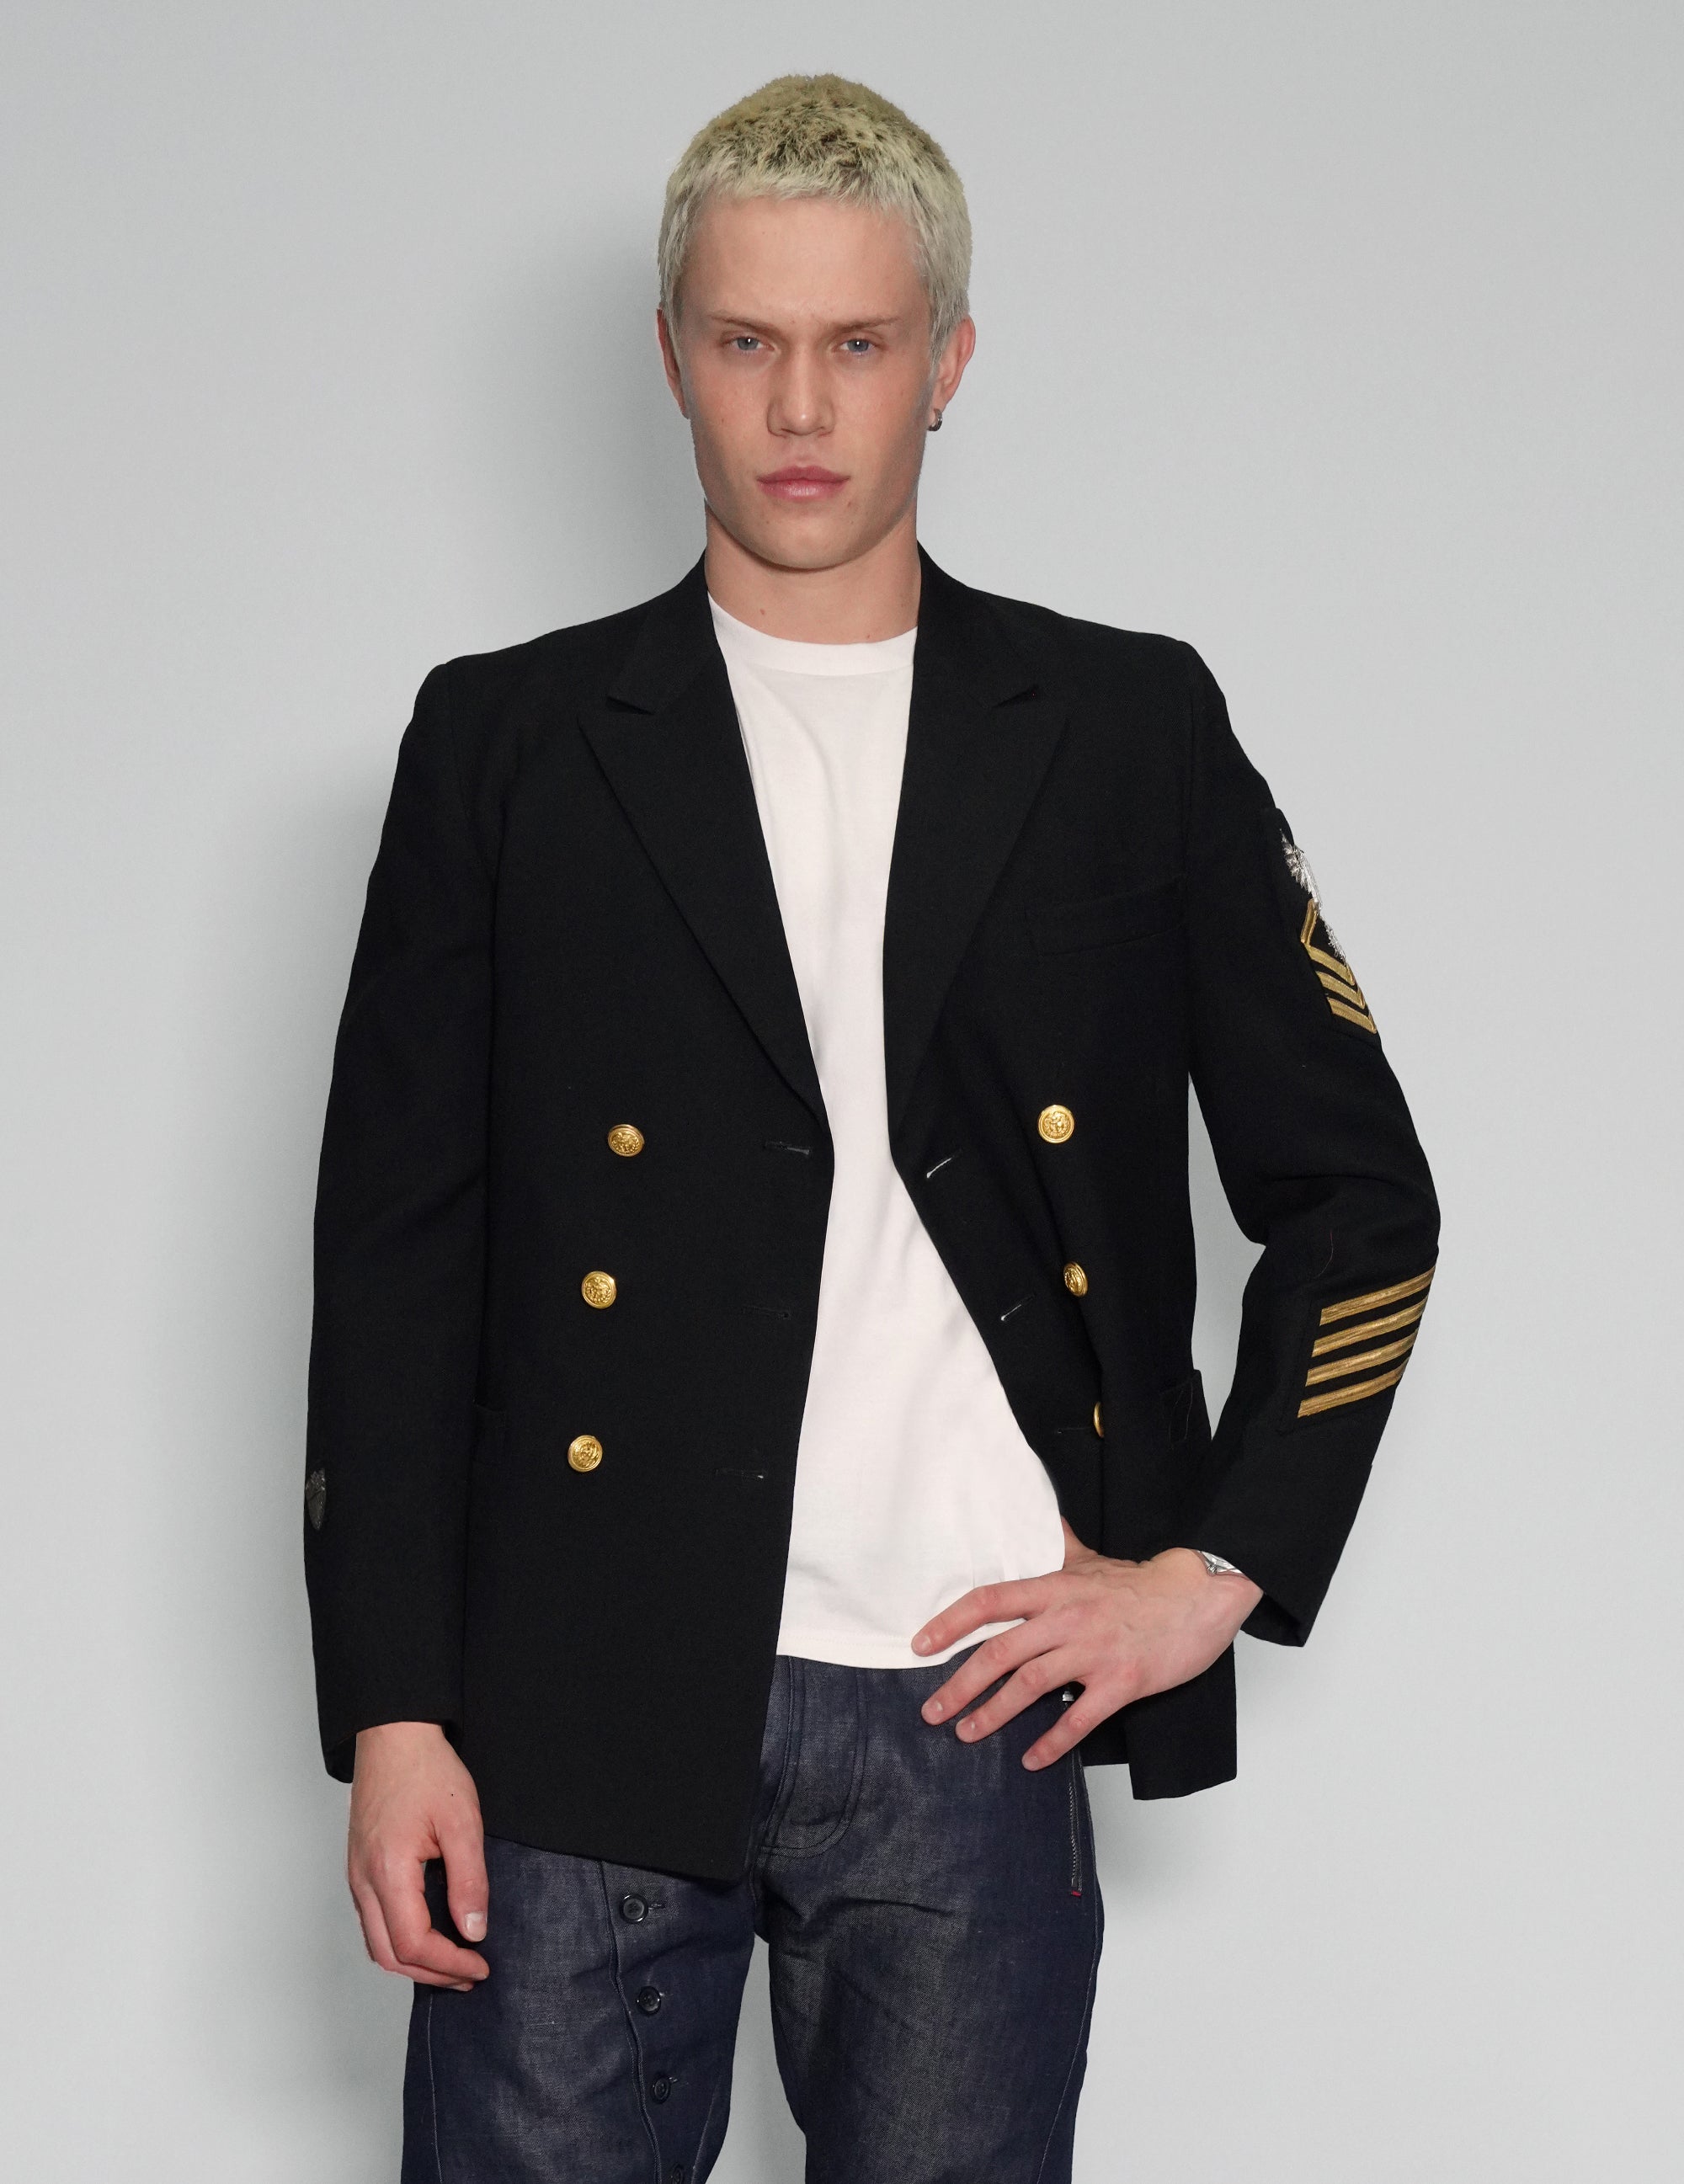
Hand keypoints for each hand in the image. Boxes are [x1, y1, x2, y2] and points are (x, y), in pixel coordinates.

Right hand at [348, 1722, 489, 1989]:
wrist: (394, 1736)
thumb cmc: (426, 1770)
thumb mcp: (462, 1822)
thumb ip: (470, 1880)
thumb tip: (473, 1930)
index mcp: (388, 1871)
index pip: (413, 1944)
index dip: (448, 1965)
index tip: (480, 1967)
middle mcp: (363, 1880)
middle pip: (389, 1954)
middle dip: (431, 1973)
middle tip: (470, 1975)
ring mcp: (356, 1875)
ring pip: (377, 1942)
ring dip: (414, 1960)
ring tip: (454, 1960)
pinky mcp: (359, 1867)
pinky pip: (373, 1920)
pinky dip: (400, 1939)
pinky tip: (430, 1932)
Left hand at [911, 1521, 1263, 1769]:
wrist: (1199, 1596)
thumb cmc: (1142, 1582)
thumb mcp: (1091, 1559)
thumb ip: (1058, 1547)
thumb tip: (1038, 1524)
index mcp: (1055, 1588)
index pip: (989, 1602)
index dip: (951, 1624)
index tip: (921, 1646)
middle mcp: (1067, 1618)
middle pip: (999, 1652)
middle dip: (959, 1685)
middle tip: (932, 1711)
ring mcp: (1094, 1651)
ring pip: (1030, 1686)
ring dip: (993, 1714)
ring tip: (967, 1734)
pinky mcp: (1122, 1681)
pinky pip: (1079, 1718)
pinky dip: (1052, 1741)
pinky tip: (1031, 1758)